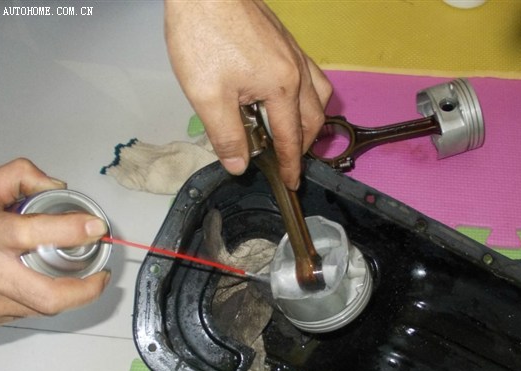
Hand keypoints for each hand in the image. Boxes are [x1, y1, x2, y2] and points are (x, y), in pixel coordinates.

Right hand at [0, 158, 110, 328]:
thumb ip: (21, 177)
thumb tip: (58, 187)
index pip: (36, 233)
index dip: (72, 230)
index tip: (96, 228)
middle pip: (49, 296)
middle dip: (87, 291)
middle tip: (101, 277)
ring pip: (41, 308)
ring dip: (64, 295)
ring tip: (74, 278)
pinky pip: (23, 313)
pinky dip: (36, 300)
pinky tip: (35, 285)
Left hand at [164, 0, 332, 189]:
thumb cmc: (202, 37)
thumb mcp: (207, 96)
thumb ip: (227, 136)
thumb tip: (239, 166)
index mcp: (282, 87)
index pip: (291, 138)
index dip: (290, 164)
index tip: (291, 183)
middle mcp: (296, 70)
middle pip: (313, 118)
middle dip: (304, 145)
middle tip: (287, 161)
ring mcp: (293, 51)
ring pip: (318, 93)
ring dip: (310, 118)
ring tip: (291, 131)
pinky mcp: (283, 38)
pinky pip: (309, 73)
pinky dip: (305, 94)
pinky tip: (284, 95)